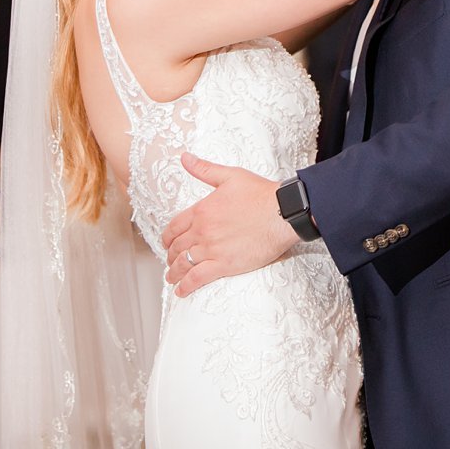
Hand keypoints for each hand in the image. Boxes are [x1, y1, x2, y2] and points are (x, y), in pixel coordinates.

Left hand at [159, 152, 298, 296]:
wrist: (282, 212)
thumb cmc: (261, 193)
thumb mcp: (230, 175)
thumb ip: (204, 169)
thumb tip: (184, 157)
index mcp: (201, 210)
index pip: (174, 227)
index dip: (167, 237)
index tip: (167, 243)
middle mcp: (202, 231)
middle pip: (176, 247)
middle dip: (170, 255)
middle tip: (170, 261)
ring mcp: (212, 249)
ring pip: (183, 264)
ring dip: (174, 272)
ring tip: (172, 278)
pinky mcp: (225, 265)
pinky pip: (197, 278)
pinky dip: (186, 286)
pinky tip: (181, 291)